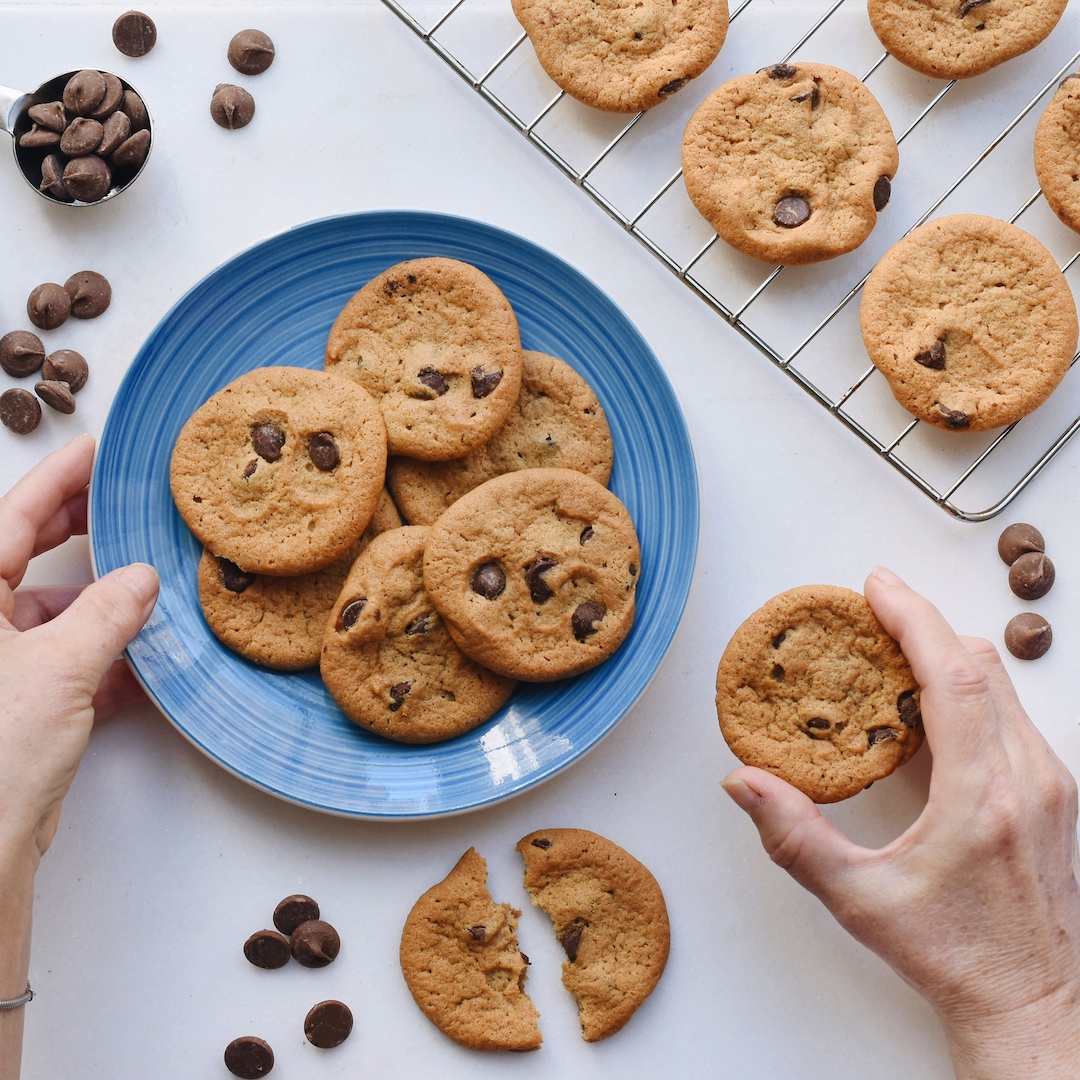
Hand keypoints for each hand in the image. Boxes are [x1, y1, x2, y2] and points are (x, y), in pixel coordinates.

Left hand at [0, 435, 158, 858]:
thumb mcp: (60, 667)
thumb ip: (107, 613)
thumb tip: (140, 578)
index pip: (9, 518)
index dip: (58, 480)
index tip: (94, 451)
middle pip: (23, 555)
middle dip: (78, 531)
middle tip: (123, 505)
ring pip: (52, 613)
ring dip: (103, 606)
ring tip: (153, 592)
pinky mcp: (18, 706)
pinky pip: (67, 662)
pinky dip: (106, 660)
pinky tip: (147, 664)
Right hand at [721, 567, 1079, 1079]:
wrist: (1031, 1003)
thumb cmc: (953, 955)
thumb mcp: (859, 900)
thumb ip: (794, 837)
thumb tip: (743, 782)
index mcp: (984, 795)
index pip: (954, 676)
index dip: (913, 619)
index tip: (877, 586)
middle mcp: (1029, 778)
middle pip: (982, 664)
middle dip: (925, 625)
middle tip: (872, 611)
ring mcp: (1050, 784)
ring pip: (1003, 685)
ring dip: (948, 656)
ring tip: (891, 654)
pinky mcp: (1054, 794)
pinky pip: (1013, 713)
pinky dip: (969, 689)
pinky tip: (927, 710)